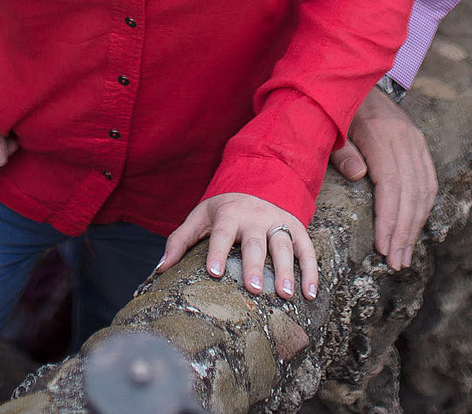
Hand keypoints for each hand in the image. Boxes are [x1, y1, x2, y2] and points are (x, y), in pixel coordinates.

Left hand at [158, 192, 316, 300]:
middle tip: (255, 289)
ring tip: (286, 294)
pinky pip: (307, 249)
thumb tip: (160, 269)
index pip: (222, 233)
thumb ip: (180, 240)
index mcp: (229, 214)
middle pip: (255, 243)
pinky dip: (311, 270)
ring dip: (286, 270)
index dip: (217, 251)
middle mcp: (255, 217)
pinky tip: (310, 292)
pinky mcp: (296, 227)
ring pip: (283, 246)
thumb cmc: (224, 207)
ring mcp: (278, 222)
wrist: (260, 177)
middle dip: (255, 266)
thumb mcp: (200, 216)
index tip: (214, 272)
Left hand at [330, 87, 434, 269]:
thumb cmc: (335, 109)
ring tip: (404, 255)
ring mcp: (415, 139)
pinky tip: (415, 228)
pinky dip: (424, 207)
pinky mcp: (420, 143)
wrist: (352, 78)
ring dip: (416, 226)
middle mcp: (404, 136)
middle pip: (411, 192)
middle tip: (395, 263)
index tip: (383, 248)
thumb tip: (358, 176)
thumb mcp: (330, 126)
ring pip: (424, 189)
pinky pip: (429, 180)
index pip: (391, 184)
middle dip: (404, 231)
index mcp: (381, 133)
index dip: (389, 219)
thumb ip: (342, 151)